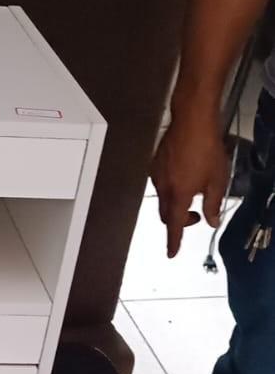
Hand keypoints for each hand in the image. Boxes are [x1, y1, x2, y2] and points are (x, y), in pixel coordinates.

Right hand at [151, 105, 229, 258]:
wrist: (192, 120)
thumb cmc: (207, 149)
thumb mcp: (218, 179)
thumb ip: (213, 204)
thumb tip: (212, 221)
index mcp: (179, 195)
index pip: (175, 226)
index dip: (174, 242)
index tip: (171, 253)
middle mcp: (164, 188)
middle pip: (166, 215)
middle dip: (178, 221)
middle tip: (195, 216)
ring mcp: (157, 174)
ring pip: (163, 198)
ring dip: (175, 202)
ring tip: (193, 190)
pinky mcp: (155, 162)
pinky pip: (161, 182)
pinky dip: (171, 187)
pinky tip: (184, 174)